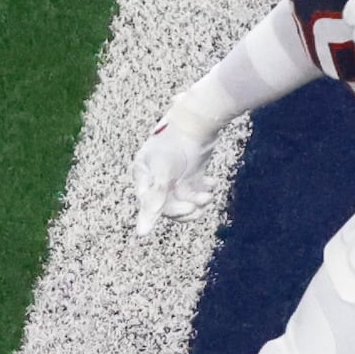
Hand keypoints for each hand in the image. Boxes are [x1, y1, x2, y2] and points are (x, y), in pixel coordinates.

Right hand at [131, 104, 220, 235]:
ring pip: (184, 200)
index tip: (189, 209)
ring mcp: (174, 175)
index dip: (171, 210)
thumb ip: (154, 201)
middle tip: (202, 200)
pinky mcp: (190, 172)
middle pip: (169, 205)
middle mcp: (156, 177)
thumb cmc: (175, 143)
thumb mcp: (163, 173)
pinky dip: (205, 189)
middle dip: (187, 206)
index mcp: (143, 175)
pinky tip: (212, 181)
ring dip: (197, 200)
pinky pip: (196, 190)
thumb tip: (141, 233)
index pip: (152, 205)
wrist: (198, 120)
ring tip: (208, 193)